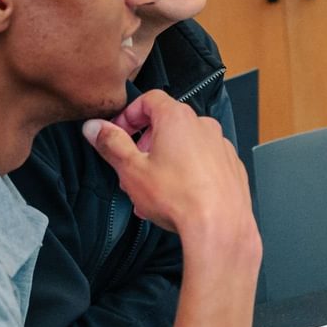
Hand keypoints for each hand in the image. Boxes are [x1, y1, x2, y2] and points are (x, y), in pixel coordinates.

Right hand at [84, 90, 257, 251]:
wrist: (220, 226)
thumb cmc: (179, 198)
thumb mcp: (131, 169)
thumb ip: (111, 143)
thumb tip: (95, 128)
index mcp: (178, 118)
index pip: (149, 99)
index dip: (129, 115)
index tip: (118, 132)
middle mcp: (204, 126)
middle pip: (167, 124)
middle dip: (144, 145)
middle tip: (132, 167)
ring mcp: (221, 146)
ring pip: (185, 147)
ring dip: (164, 162)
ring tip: (151, 190)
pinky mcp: (232, 167)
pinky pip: (204, 163)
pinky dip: (188, 173)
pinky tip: (176, 197)